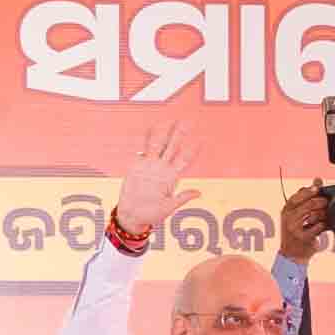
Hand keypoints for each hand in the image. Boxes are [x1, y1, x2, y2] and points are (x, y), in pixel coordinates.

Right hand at [115, 121, 200, 236]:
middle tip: (187, 122)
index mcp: (172, 177)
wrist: (132, 215)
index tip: (202, 139)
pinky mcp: (138, 166)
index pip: (185, 160)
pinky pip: (142, 149)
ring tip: (168, 120)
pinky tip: (149, 128)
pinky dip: (145, 139)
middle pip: (173, 147)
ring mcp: (150, 165)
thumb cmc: (151, 214)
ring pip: (158, 145)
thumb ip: (182, 198)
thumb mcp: (169, 207)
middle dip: (180, 135)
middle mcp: (162, 168)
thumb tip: (199, 193)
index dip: (194, 150)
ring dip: (163, 133)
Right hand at [278, 180, 328, 262]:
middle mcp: (289, 219)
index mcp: (286, 210)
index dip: (308, 191)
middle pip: (307, 205)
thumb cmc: (295, 232)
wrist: (292, 255)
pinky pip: (317, 228)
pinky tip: (324, 226)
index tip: (317, 188)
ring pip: (313, 216)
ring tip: (326, 214)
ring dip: (323, 213)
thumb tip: (317, 179)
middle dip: (320, 202)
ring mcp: (295, 229)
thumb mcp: (297, 213)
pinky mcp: (303, 238)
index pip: (296, 197)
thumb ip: (306, 197)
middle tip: (326, 202)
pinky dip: (323, 226)